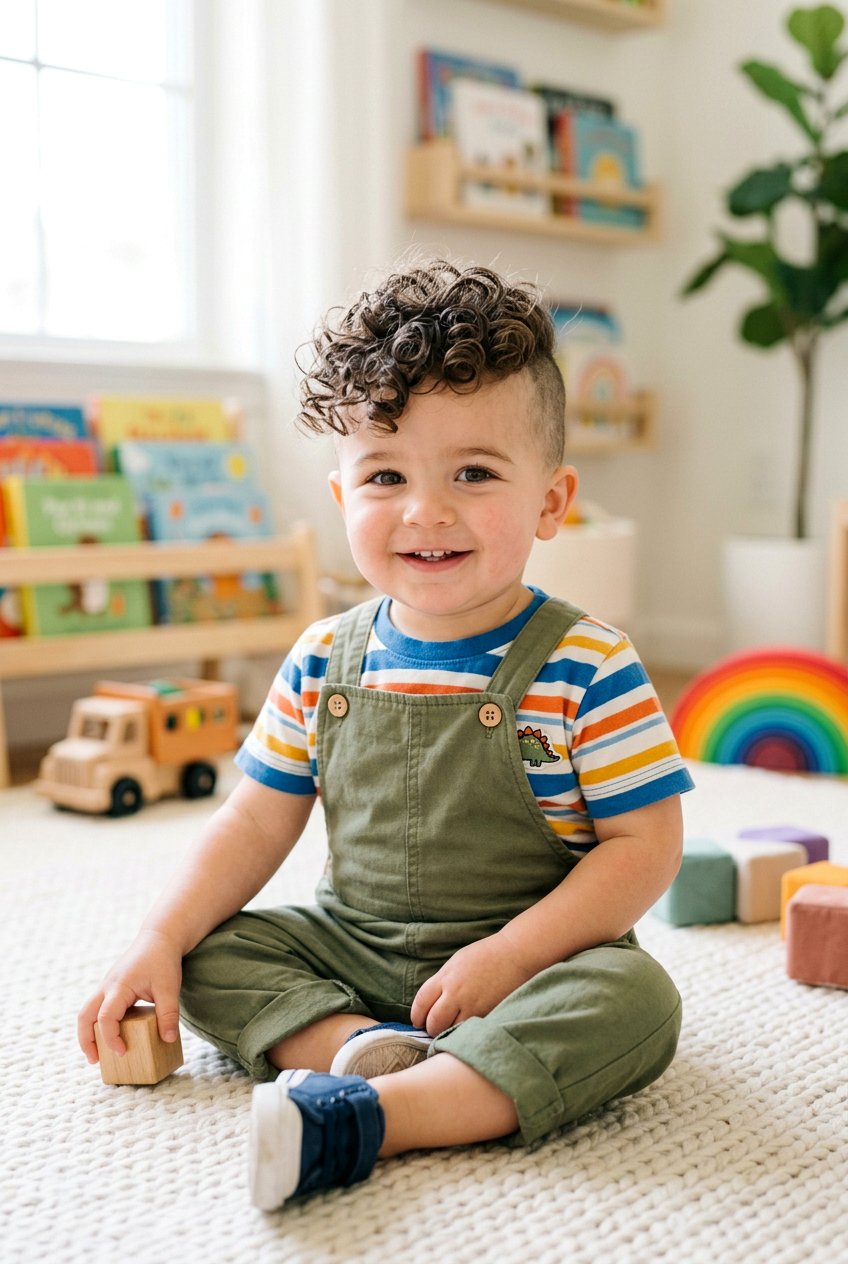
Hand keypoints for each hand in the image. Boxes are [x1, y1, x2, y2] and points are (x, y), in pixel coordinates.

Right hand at [78, 929, 182, 1063]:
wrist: (159, 938)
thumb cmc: (163, 961)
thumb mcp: (169, 988)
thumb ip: (168, 1014)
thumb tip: (168, 1040)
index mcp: (120, 986)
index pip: (106, 1017)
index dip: (110, 1037)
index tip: (122, 1052)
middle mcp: (107, 986)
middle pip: (84, 1015)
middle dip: (85, 1040)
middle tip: (94, 1060)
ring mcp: (106, 986)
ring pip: (86, 1011)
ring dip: (88, 1032)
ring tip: (98, 1053)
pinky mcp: (110, 987)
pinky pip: (96, 1007)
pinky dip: (96, 1023)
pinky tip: (110, 1035)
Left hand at [410, 934, 534, 1036]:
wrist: (514, 954)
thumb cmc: (485, 955)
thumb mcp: (456, 963)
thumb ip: (443, 981)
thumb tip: (432, 1001)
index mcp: (445, 977)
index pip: (421, 1002)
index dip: (416, 1015)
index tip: (417, 1021)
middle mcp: (456, 992)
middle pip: (433, 1021)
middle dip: (430, 1028)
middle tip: (433, 1029)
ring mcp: (472, 1005)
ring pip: (451, 1030)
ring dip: (448, 1033)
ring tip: (450, 1030)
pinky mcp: (487, 1014)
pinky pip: (469, 1029)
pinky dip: (465, 1032)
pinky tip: (466, 1029)